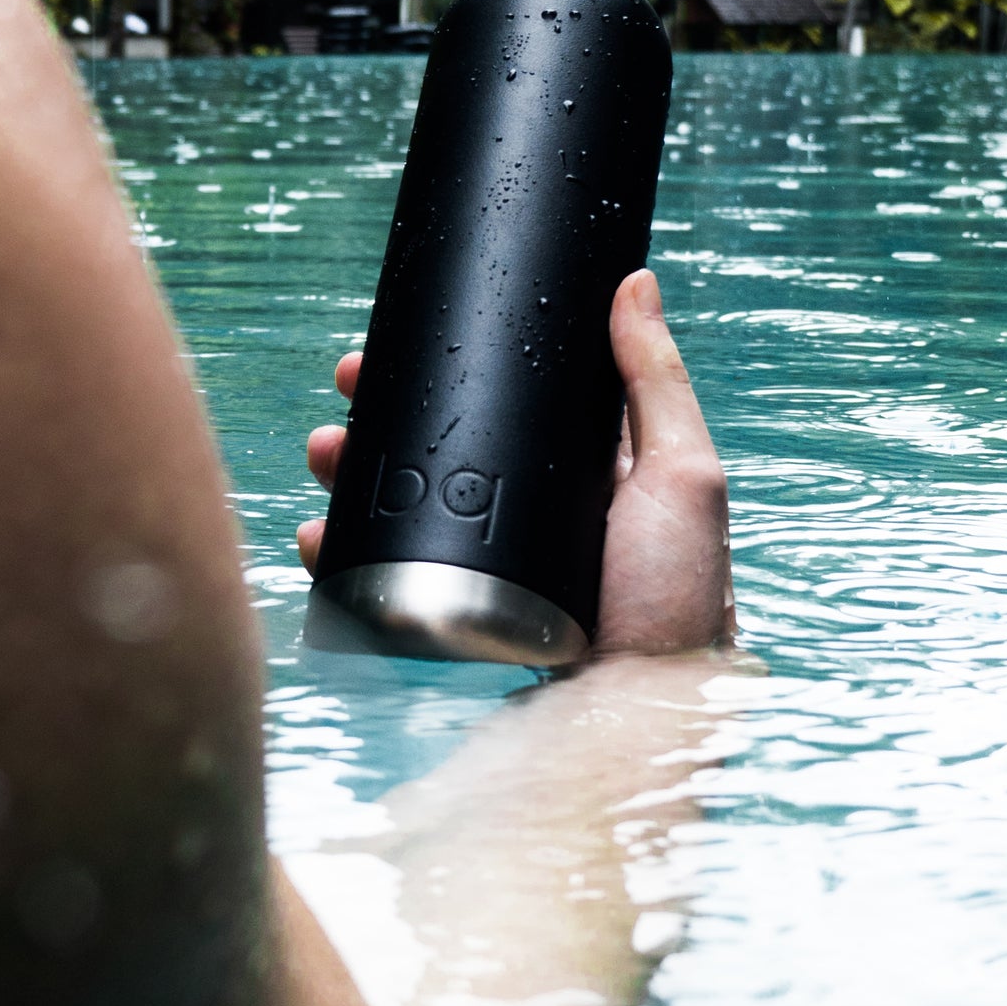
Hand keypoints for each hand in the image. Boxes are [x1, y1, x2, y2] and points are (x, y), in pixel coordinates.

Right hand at [296, 268, 734, 656]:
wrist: (642, 724)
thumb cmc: (680, 605)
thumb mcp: (684, 479)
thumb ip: (656, 382)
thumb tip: (634, 281)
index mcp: (587, 477)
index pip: (505, 405)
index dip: (447, 372)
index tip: (392, 349)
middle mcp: (536, 522)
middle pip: (440, 454)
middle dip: (379, 425)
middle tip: (340, 402)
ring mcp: (494, 577)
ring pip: (405, 513)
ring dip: (353, 481)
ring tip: (323, 461)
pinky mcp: (460, 629)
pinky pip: (387, 583)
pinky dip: (346, 559)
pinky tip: (322, 543)